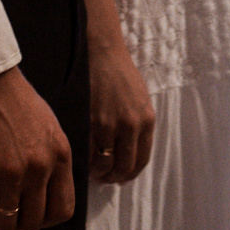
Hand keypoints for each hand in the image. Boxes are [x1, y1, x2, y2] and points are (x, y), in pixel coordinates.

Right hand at [0, 67, 74, 229]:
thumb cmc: (7, 95)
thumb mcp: (45, 126)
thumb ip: (48, 158)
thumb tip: (38, 192)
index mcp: (59, 154)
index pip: (62, 210)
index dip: (41, 220)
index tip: (23, 212)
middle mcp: (40, 167)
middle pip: (31, 224)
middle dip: (10, 225)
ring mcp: (11, 172)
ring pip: (3, 224)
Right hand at [86, 32, 154, 184]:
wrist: (102, 52)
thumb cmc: (120, 74)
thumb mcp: (141, 100)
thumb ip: (139, 126)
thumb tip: (129, 154)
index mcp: (147, 120)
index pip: (141, 160)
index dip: (130, 173)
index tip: (121, 177)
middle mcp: (131, 125)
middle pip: (124, 166)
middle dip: (113, 177)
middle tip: (105, 178)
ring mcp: (109, 124)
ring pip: (104, 163)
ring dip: (98, 171)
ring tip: (92, 169)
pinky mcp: (89, 120)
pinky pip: (87, 151)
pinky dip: (85, 160)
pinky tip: (83, 158)